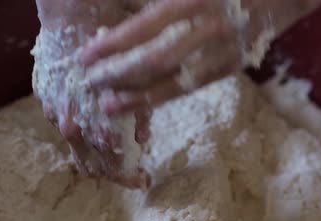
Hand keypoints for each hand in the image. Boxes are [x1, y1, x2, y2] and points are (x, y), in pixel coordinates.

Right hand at [34, 0, 150, 187]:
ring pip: (75, 149)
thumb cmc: (113, 45)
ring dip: (93, 159)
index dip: (129, 177)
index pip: (113, 167)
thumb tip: (142, 141)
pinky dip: (78, 134)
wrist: (72, 16)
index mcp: (99, 124)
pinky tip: (88, 134)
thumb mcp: (139, 79)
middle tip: (131, 177)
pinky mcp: (44, 99)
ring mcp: (56, 113)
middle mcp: (74, 125)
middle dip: (114, 173)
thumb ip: (141, 113)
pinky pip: (61, 125)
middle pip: (92, 165)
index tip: (143, 181)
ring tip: (107, 165)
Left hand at [81, 0, 320, 115]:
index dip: (114, 45)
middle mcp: (210, 28)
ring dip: (140, 96)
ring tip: (110, 106)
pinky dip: (166, 96)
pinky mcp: (234, 66)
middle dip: (120, 74)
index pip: (146, 28)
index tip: (86, 56)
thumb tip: (119, 13)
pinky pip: (194, 87)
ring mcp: (225, 51)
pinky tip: (143, 103)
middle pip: (157, 61)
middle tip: (92, 85)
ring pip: (176, 82)